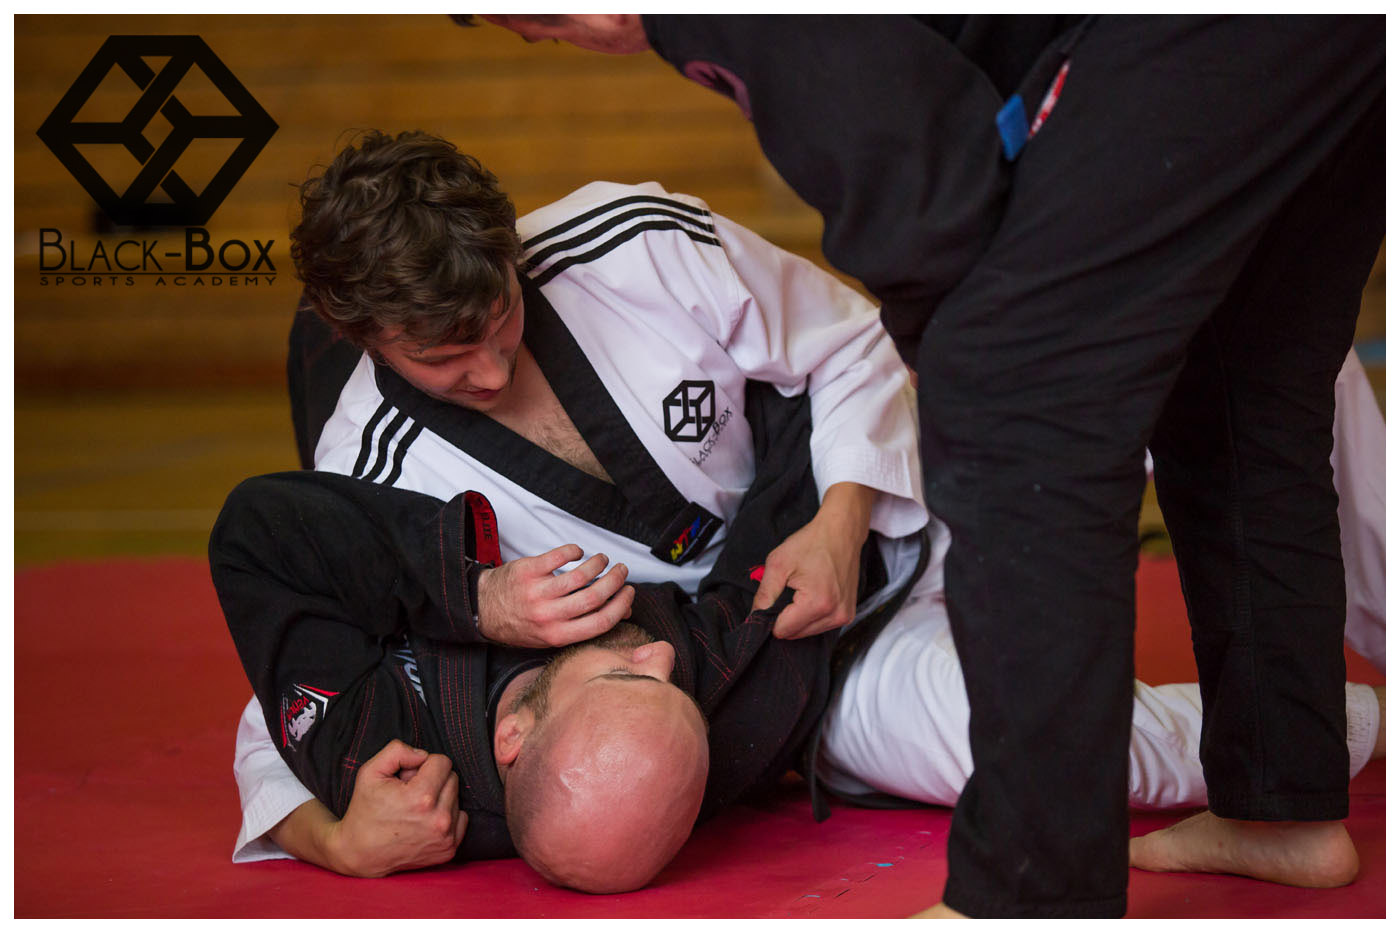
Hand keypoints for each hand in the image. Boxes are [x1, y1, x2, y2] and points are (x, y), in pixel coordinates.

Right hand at [325, 739, 467, 877]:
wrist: (360, 853)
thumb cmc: (364, 810)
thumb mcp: (370, 772)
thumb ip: (397, 751)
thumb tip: (423, 754)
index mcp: (421, 798)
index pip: (443, 762)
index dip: (424, 764)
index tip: (408, 777)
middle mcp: (438, 819)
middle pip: (452, 778)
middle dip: (432, 780)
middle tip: (409, 793)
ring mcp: (445, 837)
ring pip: (456, 798)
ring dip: (439, 798)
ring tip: (413, 809)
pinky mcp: (449, 850)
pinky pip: (460, 817)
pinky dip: (446, 815)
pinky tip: (424, 821)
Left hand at [476, 544, 633, 647]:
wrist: (483, 609)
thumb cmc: (521, 623)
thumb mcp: (553, 633)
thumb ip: (586, 624)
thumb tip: (624, 612)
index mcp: (557, 635)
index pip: (601, 621)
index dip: (621, 605)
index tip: (629, 592)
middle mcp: (547, 616)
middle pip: (594, 596)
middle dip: (615, 581)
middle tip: (622, 571)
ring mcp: (537, 593)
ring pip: (580, 576)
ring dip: (598, 564)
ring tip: (602, 559)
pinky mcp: (528, 571)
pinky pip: (558, 557)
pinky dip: (574, 551)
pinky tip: (578, 552)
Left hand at [753, 482, 874, 639]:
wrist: (841, 532)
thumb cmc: (812, 543)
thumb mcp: (778, 564)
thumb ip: (764, 595)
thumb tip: (754, 619)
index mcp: (817, 604)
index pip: (782, 630)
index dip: (771, 617)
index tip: (773, 598)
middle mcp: (835, 615)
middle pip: (795, 634)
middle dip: (785, 617)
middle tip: (788, 590)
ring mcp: (844, 616)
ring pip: (807, 633)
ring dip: (798, 618)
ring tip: (802, 590)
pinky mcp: (848, 615)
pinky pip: (820, 626)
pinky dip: (811, 616)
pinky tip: (812, 595)